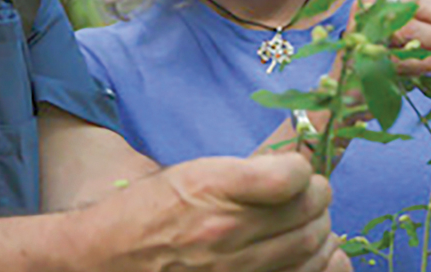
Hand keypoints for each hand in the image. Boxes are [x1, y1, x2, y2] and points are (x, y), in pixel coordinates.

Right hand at [92, 153, 348, 271]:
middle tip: (314, 194)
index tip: (298, 171)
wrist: (109, 260)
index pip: (289, 176)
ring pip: (311, 248)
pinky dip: (321, 265)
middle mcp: (226, 231)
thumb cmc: (148, 212)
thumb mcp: (191, 173)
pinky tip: (317, 255)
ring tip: (313, 223)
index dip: (301, 170)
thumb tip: (296, 172)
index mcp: (212, 188)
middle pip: (308, 212)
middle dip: (319, 198)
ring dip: (321, 230)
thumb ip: (243, 173)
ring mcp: (234, 270)